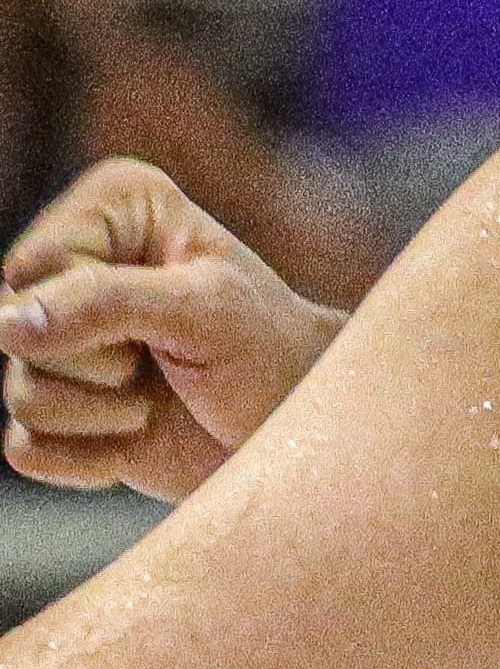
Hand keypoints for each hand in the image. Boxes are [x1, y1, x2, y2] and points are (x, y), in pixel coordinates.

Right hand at [1, 157, 348, 500]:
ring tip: (160, 400)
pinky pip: (27, 450)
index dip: (91, 310)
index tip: (169, 318)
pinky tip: (140, 439)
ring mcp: (56, 343)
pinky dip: (91, 458)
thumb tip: (5, 324)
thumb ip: (104, 301)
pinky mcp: (56, 414)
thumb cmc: (272, 354)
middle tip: (172, 361)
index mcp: (111, 210)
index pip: (36, 266)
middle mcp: (70, 268)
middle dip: (102, 365)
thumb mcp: (207, 309)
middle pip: (15, 331)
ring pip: (21, 394)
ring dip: (104, 415)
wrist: (300, 435)